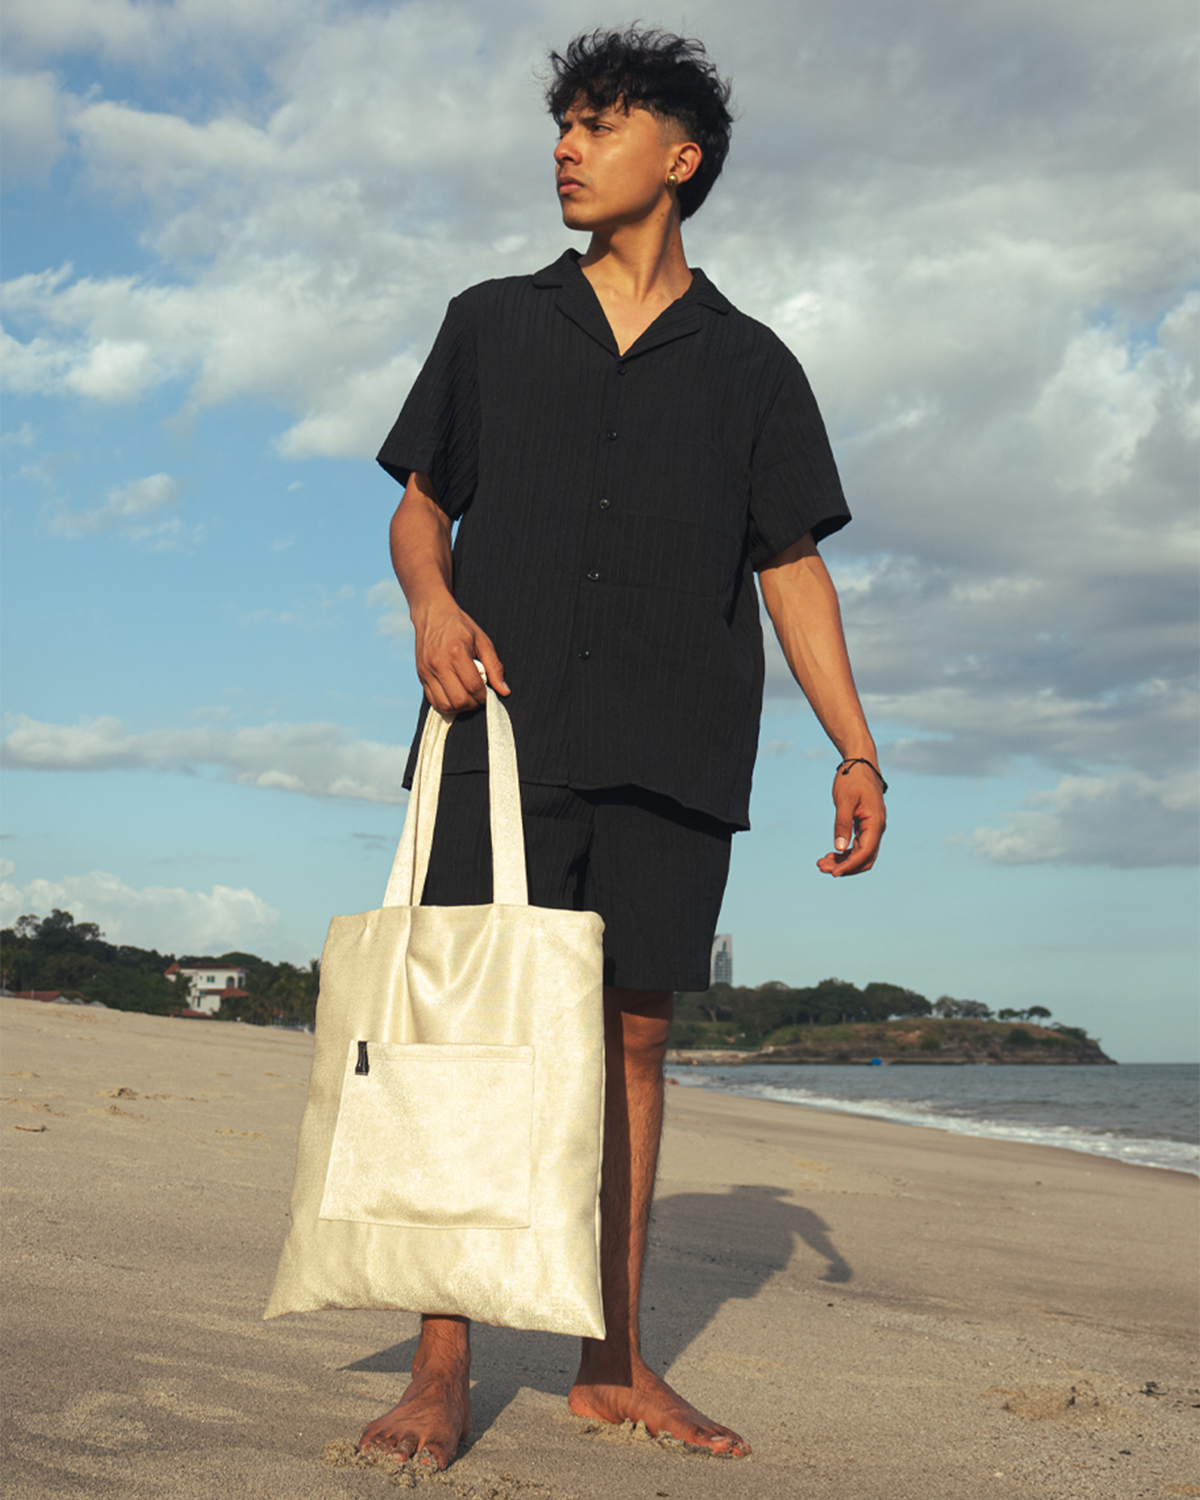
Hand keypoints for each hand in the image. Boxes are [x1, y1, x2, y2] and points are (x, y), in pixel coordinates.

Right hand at [413, 598, 508, 712]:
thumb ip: (495, 666)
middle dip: (473, 704)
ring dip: (460, 707)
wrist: (432, 614)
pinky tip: (455, 696)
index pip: (473, 687)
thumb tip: (504, 690)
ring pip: (444, 705)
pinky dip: (446, 705)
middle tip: (479, 697)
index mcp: (456, 653)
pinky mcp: (421, 676)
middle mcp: (439, 664)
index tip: (488, 693)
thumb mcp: (482, 641)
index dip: (484, 696)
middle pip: (459, 700)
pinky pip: (434, 701)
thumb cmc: (460, 626)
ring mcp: (427, 672)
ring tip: (467, 697)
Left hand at [816, 763, 885, 876]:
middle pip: (865, 858)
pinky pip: (858, 845)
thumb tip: (840, 848)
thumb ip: (842, 824)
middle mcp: (877, 828)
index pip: (865, 852)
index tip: (833, 873)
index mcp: (875, 822)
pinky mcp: (865, 826)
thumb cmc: (852, 779)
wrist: (859, 763)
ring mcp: (872, 828)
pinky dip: (845, 852)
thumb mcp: (844, 800)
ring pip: (861, 854)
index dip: (850, 865)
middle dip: (845, 866)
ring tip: (822, 863)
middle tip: (822, 868)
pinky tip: (831, 854)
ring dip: (843, 861)